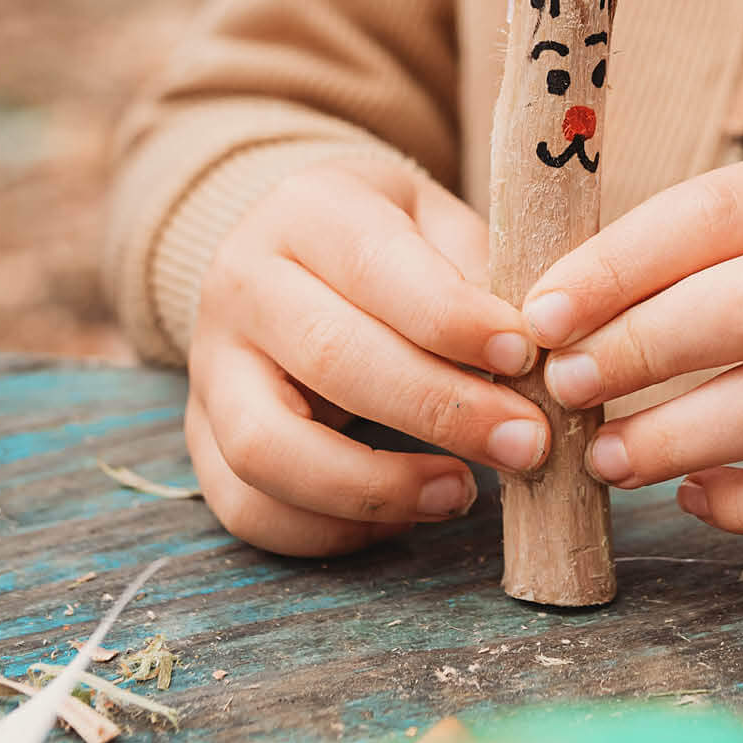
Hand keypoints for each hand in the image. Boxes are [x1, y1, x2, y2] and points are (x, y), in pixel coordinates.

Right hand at [186, 152, 548, 555]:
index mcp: (307, 211)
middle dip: (441, 411)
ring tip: (462, 493)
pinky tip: (405, 516)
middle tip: (527, 443)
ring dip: (375, 488)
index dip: (453, 320)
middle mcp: (242, 283)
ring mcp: (212, 366)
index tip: (524, 356)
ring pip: (267, 446)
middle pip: (332, 358)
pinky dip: (328, 531)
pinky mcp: (201, 437)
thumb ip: (480, 271)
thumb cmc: (388, 240)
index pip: (378, 267)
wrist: (286, 245)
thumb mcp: (433, 219)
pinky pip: (247, 506)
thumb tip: (541, 352)